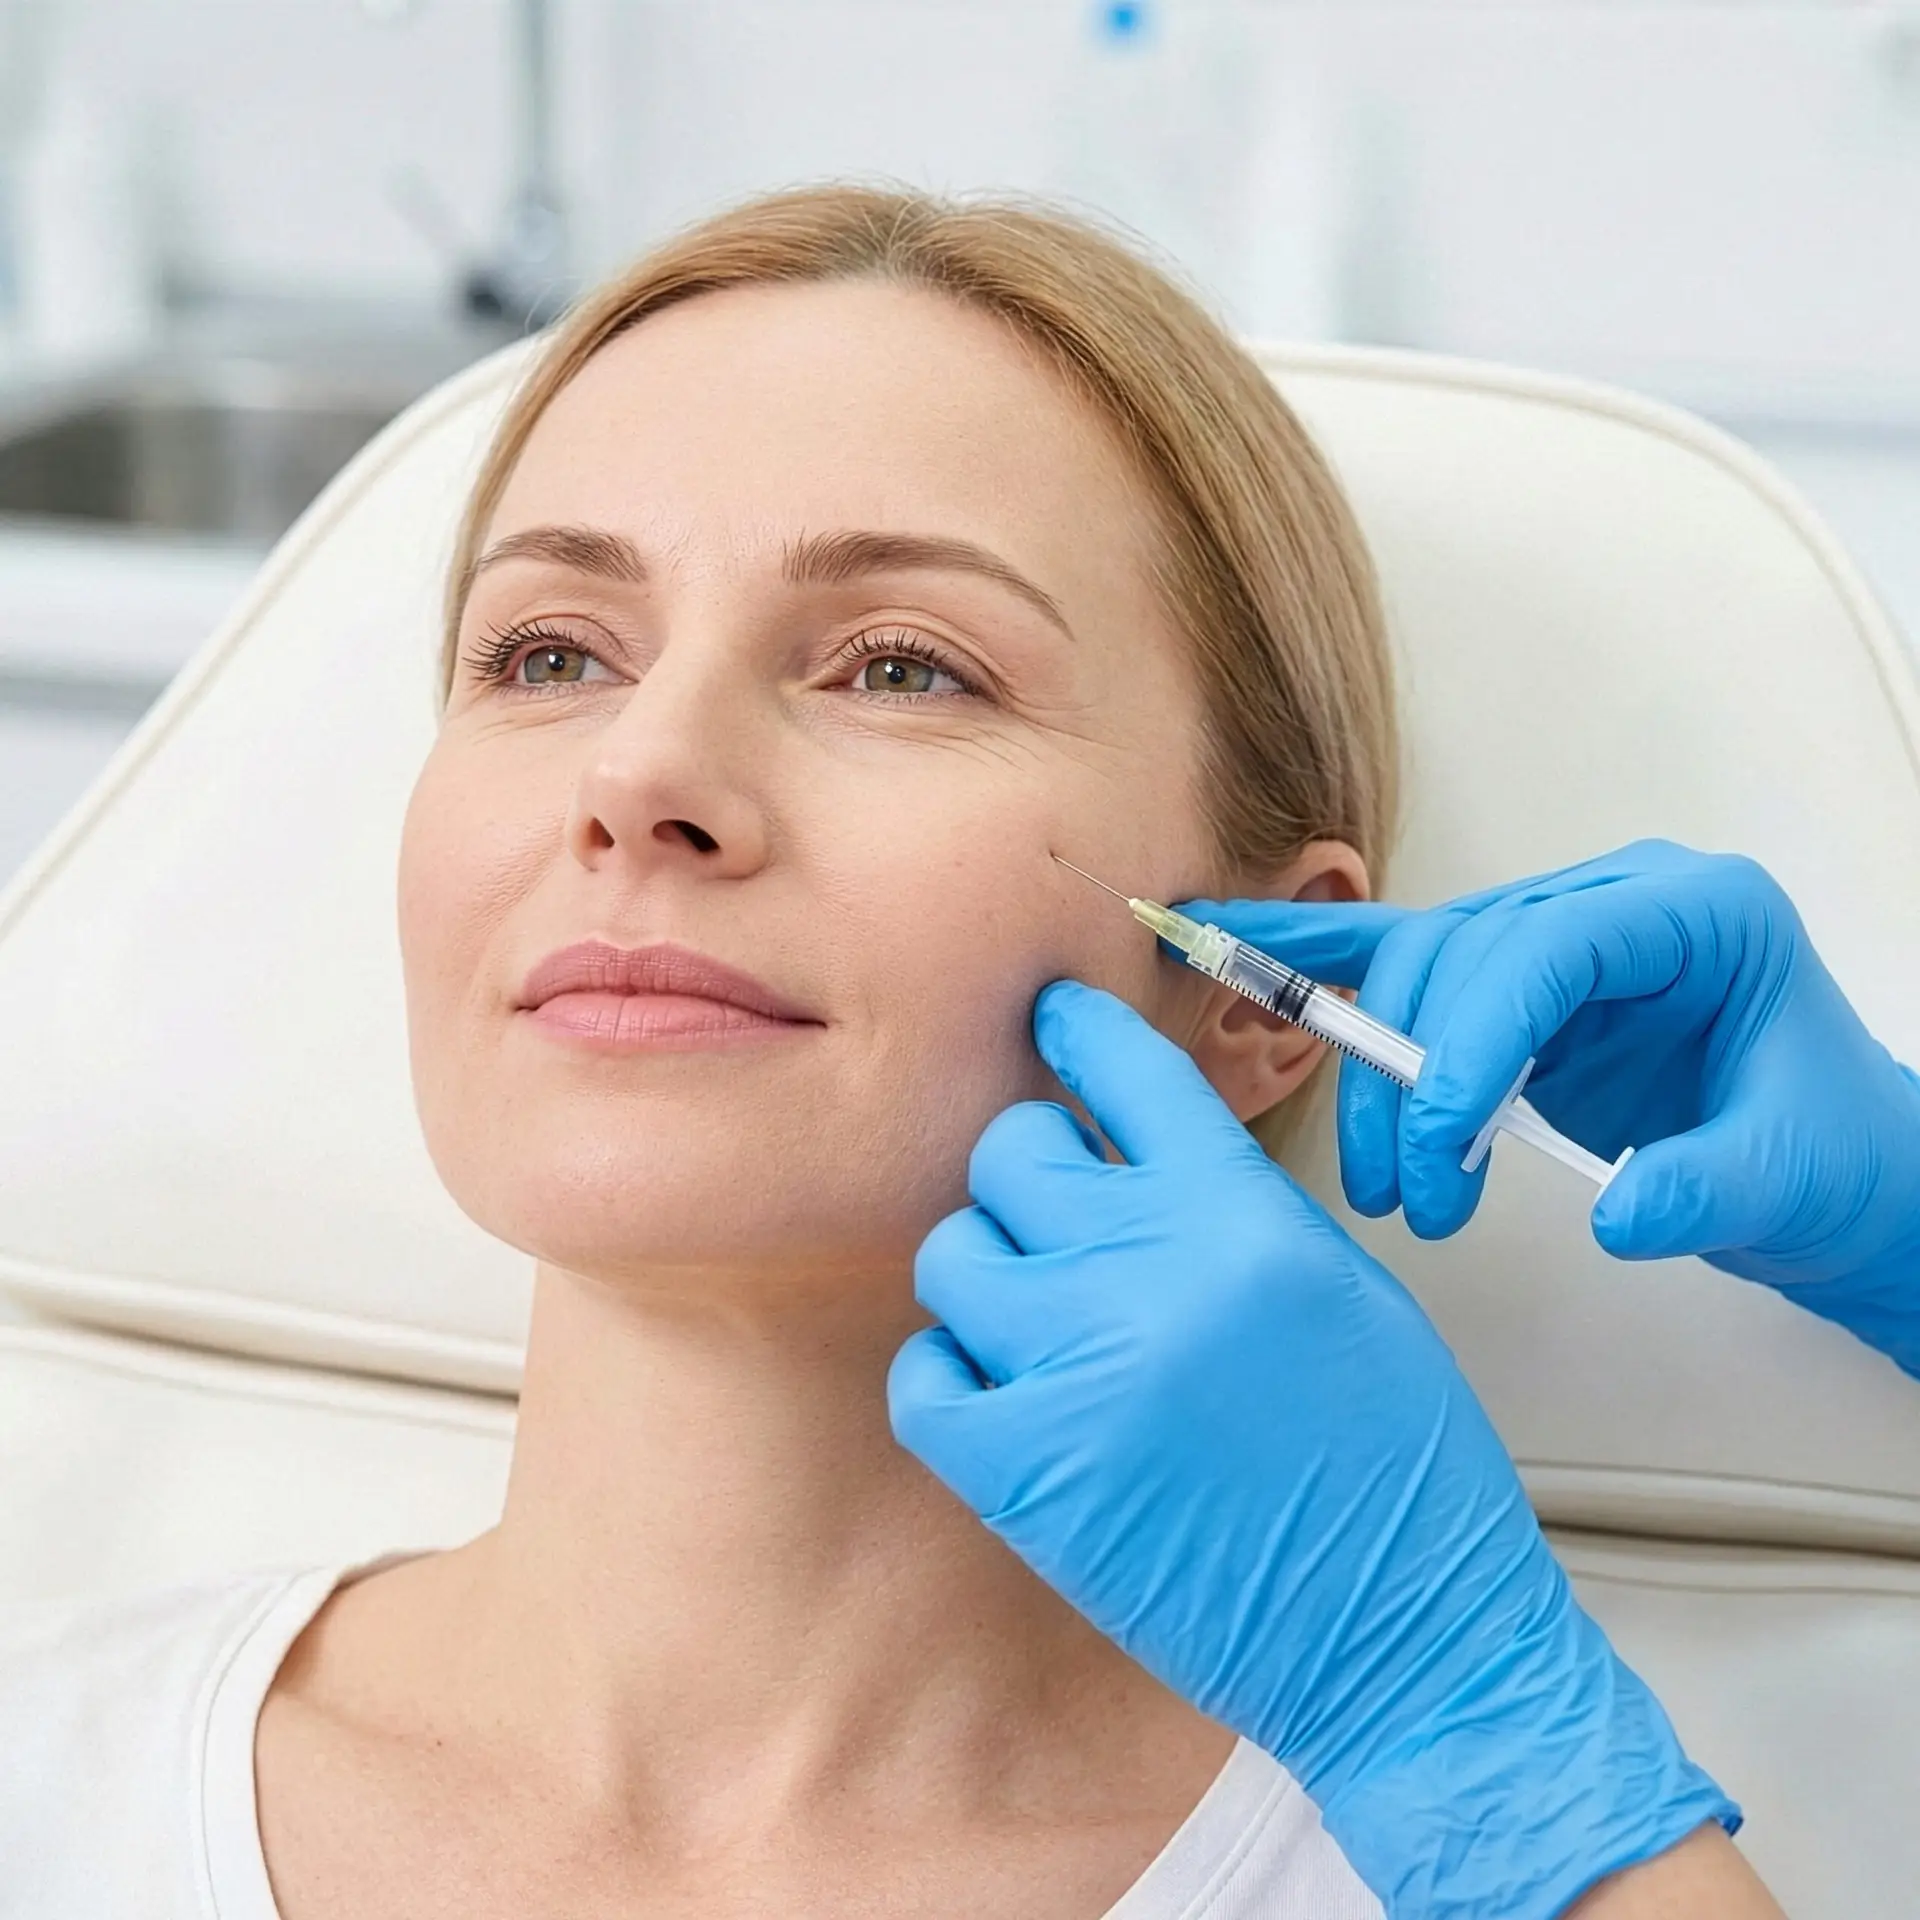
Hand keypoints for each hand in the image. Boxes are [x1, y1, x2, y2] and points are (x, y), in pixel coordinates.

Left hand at [889, 981, 1733, 1919]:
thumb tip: (1131, 1156)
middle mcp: (1150, 1273)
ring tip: (1042, 1328)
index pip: (1128, 1072)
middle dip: (1027, 1179)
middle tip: (1058, 1226)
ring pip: (953, 1256)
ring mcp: (1077, 1370)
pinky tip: (1002, 1398)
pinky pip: (923, 1379)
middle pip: (1011, 1154)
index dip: (1078, 1029)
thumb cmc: (1397, 1472)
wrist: (1407, 1638)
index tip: (1051, 1015)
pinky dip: (950, 1381)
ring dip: (989, 1281)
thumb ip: (1230, 1208)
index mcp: (1242, 1218)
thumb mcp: (1343, 1291)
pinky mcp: (1025, 1473)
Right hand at [1190, 841, 1919, 1375]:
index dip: (1475, 1038)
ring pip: (1424, 971)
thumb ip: (1707, 1189)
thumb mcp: (1791, 1180)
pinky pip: (1408, 964)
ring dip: (1379, 1074)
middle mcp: (1616, 907)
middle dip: (1416, 1076)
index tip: (1442, 1145)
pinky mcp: (1518, 988)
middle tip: (1409, 1196)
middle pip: (1466, 955)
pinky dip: (1324, 962)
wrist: (1843, 1178)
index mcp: (1697, 915)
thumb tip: (1620, 1216)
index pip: (1550, 949)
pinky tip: (1239, 945)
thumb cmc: (1837, 1159)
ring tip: (1384, 1185)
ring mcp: (1561, 940)